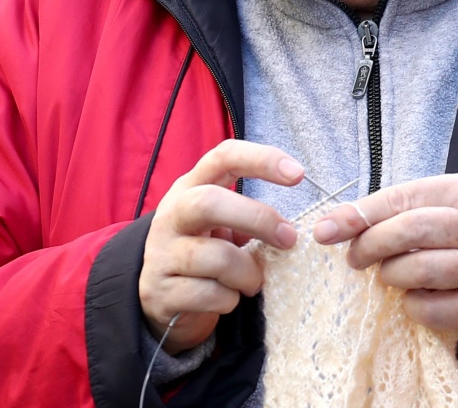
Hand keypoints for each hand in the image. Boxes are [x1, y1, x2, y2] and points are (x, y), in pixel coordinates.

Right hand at [139, 140, 302, 351]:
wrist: (160, 299)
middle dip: (258, 219)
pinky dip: (230, 299)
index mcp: (190, 188)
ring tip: (252, 281)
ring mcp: (161, 254)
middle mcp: (171, 215)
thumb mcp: (221, 225)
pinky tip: (227, 297)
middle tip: (288, 239)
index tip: (298, 174)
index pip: (223, 157)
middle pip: (209, 202)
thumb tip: (286, 230)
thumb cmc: (203, 251)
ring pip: (218, 257)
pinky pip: (210, 295)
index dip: (261, 160)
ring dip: (249, 273)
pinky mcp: (161, 292)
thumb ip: (249, 218)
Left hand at [312, 173, 457, 357]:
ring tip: (390, 275)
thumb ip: (402, 208)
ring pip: (419, 271)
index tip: (325, 229)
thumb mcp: (451, 205)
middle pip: (410, 231)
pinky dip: (413, 306)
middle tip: (354, 258)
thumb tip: (339, 223)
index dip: (359, 214)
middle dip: (370, 245)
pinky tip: (416, 298)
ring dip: (391, 276)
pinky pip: (434, 310)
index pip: (402, 198)